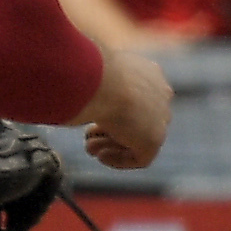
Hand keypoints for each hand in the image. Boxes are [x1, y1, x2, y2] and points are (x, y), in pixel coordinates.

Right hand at [78, 44, 172, 171]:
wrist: (102, 81)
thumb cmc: (87, 71)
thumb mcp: (89, 71)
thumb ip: (92, 81)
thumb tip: (70, 87)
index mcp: (148, 73)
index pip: (135, 96)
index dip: (111, 108)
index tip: (91, 116)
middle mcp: (159, 94)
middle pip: (138, 119)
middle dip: (111, 129)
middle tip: (88, 135)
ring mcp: (160, 118)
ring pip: (139, 138)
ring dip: (112, 145)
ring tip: (90, 148)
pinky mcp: (154, 139)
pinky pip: (141, 158)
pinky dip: (119, 160)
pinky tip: (101, 156)